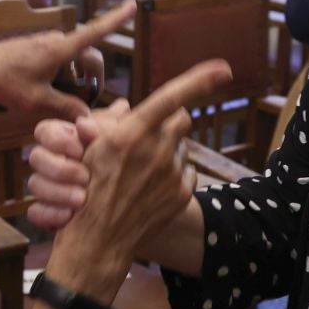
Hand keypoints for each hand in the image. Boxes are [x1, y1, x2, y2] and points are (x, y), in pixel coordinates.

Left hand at [0, 1, 132, 121]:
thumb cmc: (4, 84)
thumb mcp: (37, 101)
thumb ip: (66, 107)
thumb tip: (89, 117)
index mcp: (59, 49)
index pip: (95, 31)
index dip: (116, 20)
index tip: (133, 4)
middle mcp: (55, 42)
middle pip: (89, 57)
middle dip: (92, 78)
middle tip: (86, 101)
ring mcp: (45, 45)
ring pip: (73, 63)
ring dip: (73, 81)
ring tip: (55, 101)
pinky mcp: (36, 51)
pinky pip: (59, 63)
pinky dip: (60, 78)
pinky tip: (43, 93)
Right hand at [26, 110, 110, 230]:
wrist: (127, 205)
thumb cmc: (121, 164)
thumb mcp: (118, 142)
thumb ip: (106, 128)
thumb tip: (91, 121)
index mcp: (64, 138)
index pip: (44, 131)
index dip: (57, 140)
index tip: (80, 150)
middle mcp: (50, 161)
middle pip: (36, 157)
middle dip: (60, 168)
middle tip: (85, 178)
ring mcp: (46, 187)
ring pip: (34, 184)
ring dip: (58, 192)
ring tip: (82, 200)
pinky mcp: (45, 212)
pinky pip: (34, 212)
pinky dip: (50, 214)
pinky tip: (70, 216)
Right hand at [52, 59, 231, 290]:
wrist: (98, 239)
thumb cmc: (86, 189)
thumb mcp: (91, 149)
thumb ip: (114, 124)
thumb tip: (127, 107)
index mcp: (130, 134)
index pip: (170, 97)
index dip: (199, 80)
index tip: (222, 69)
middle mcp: (155, 151)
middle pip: (182, 118)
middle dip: (171, 120)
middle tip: (152, 134)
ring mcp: (171, 173)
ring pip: (182, 146)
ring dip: (169, 150)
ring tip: (144, 169)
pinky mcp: (182, 193)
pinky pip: (186, 171)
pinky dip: (174, 174)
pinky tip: (152, 187)